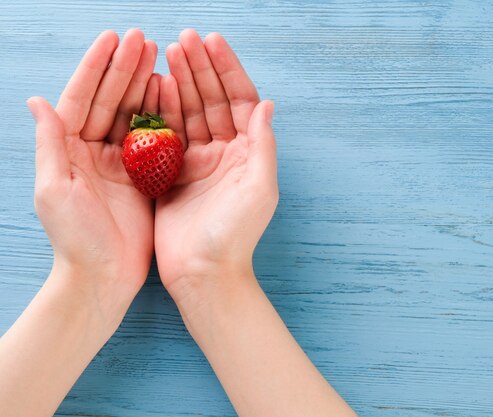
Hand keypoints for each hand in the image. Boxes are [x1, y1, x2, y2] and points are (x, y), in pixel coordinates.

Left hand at [28, 29, 158, 316]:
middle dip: (125, 68)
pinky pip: (154, 139)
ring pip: (133, 114)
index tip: (114, 39)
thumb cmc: (76, 239)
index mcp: (69, 150)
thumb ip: (51, 144)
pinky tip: (172, 94)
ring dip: (144, 85)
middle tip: (144, 39)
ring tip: (160, 57)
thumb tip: (38, 100)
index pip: (81, 99)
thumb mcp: (55, 191)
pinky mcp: (143, 177)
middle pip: (109, 100)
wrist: (104, 277)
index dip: (97, 68)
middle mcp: (93, 151)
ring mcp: (120, 163)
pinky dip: (162, 115)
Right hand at [154, 29, 277, 289]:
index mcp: (249, 153)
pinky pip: (167, 135)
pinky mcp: (173, 174)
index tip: (213, 42)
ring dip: (180, 83)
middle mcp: (225, 153)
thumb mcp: (260, 189)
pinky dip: (161, 110)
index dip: (228, 70)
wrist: (204, 272)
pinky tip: (154, 87)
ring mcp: (198, 162)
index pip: (241, 101)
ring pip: (190, 113)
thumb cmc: (236, 234)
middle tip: (184, 38)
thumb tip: (268, 104)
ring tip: (168, 53)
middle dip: (201, 69)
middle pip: (214, 101)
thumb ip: (263, 146)